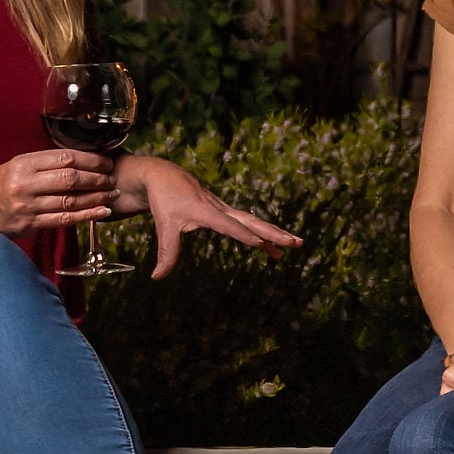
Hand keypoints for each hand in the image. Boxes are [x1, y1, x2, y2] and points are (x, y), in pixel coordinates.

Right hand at [0, 150, 116, 235]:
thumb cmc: (1, 184)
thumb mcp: (18, 165)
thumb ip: (45, 163)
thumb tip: (81, 159)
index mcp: (24, 164)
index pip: (64, 158)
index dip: (90, 159)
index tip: (106, 161)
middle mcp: (25, 184)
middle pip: (69, 179)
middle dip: (96, 179)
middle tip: (113, 178)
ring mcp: (27, 206)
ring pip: (69, 201)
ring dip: (95, 198)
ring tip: (112, 195)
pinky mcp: (30, 225)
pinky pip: (63, 220)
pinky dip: (85, 216)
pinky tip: (101, 213)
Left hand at [123, 156, 300, 276]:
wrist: (164, 175)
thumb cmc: (164, 199)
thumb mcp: (164, 225)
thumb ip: (167, 252)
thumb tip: (157, 278)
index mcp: (205, 210)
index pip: (228, 225)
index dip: (243, 234)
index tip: (260, 243)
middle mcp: (220, 208)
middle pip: (251, 221)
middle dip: (272, 233)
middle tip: (293, 243)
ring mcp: (225, 209)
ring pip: (255, 221)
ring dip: (274, 233)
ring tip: (296, 245)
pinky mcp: (226, 211)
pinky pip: (249, 223)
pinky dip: (263, 233)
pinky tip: (274, 248)